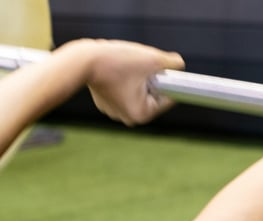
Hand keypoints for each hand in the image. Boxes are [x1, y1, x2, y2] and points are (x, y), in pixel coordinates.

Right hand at [62, 39, 185, 125]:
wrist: (82, 60)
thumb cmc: (117, 61)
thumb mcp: (152, 59)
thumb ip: (172, 63)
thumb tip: (180, 65)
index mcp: (142, 114)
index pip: (167, 98)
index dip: (169, 80)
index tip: (165, 69)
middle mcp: (128, 119)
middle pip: (153, 96)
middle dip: (152, 80)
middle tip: (143, 66)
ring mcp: (115, 112)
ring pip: (138, 92)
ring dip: (139, 79)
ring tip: (128, 68)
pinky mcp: (106, 103)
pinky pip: (124, 91)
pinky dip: (125, 81)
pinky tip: (118, 71)